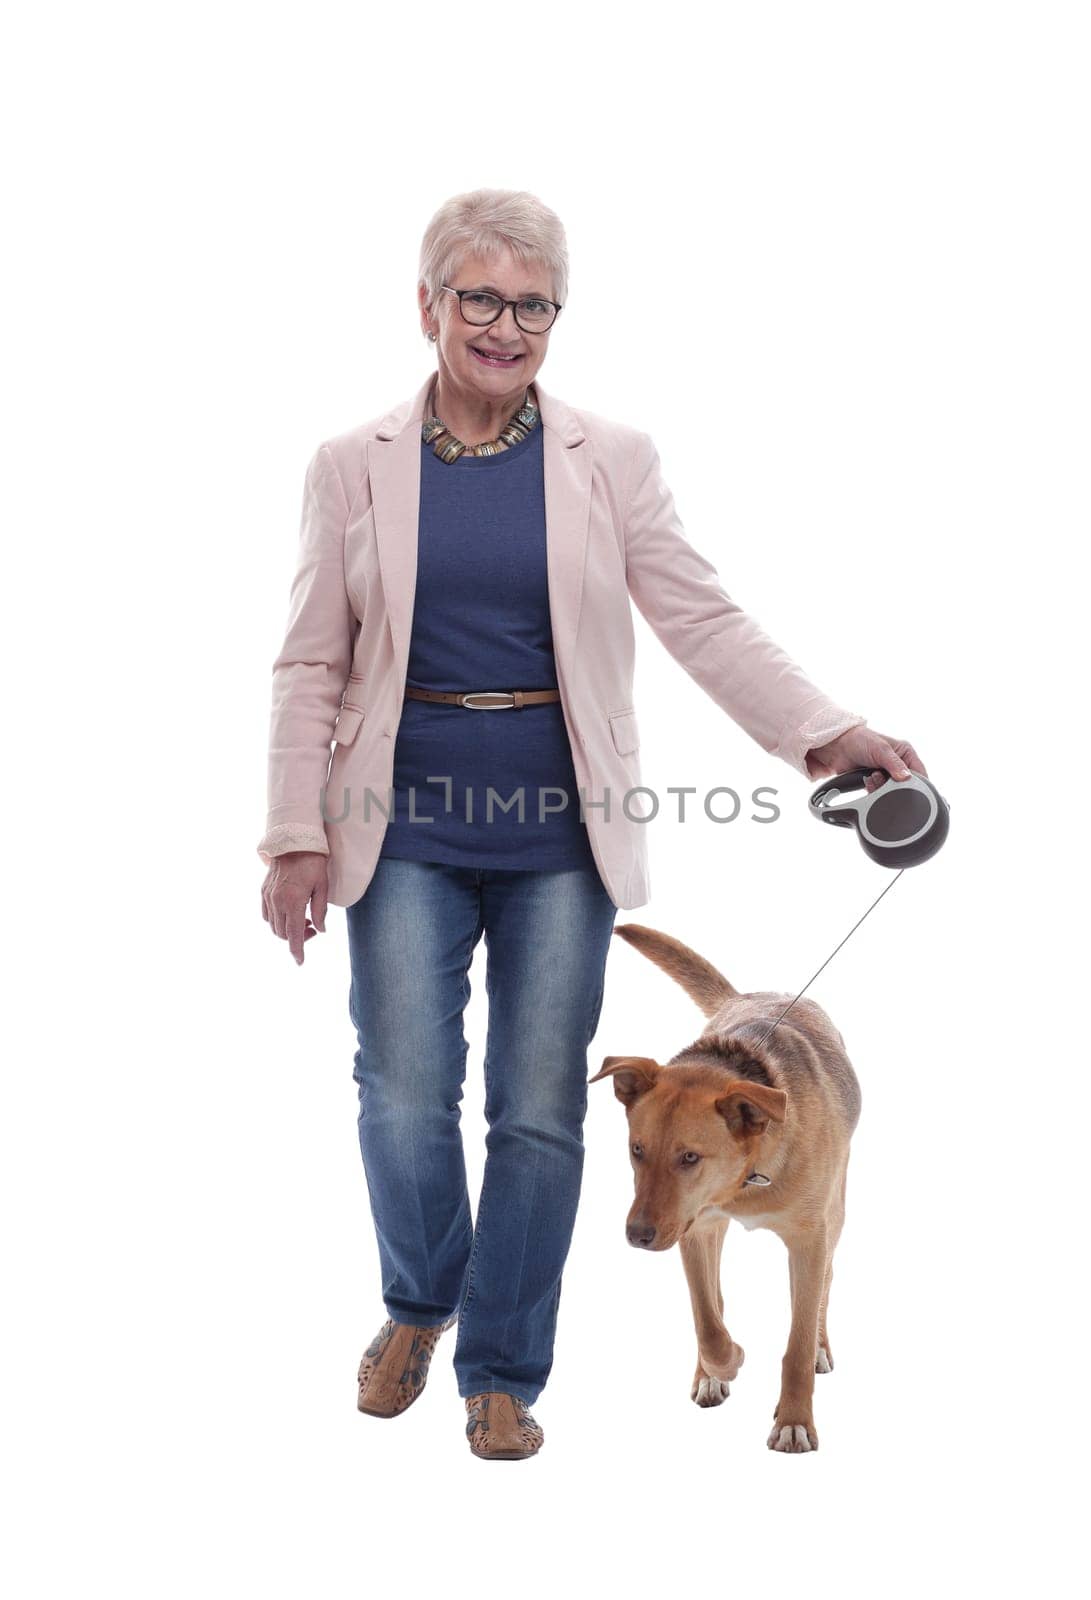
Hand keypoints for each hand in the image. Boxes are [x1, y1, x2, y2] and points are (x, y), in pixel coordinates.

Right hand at [261, 851, 328, 964]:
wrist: (294, 841)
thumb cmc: (313, 862)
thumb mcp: (322, 886)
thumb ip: (321, 911)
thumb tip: (320, 930)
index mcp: (293, 902)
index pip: (293, 935)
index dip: (297, 951)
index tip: (300, 962)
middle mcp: (277, 901)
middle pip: (282, 933)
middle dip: (297, 938)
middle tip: (313, 928)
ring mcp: (268, 896)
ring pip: (273, 926)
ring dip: (287, 929)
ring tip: (304, 919)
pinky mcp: (263, 891)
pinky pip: (266, 914)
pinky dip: (277, 920)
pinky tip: (290, 912)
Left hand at [805, 726, 927, 793]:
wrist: (836, 747)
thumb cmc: (860, 740)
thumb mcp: (881, 749)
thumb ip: (894, 764)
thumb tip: (906, 777)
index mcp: (906, 753)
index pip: (920, 773)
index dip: (918, 784)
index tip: (911, 791)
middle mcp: (899, 765)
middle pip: (906, 786)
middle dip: (894, 787)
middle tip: (883, 780)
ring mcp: (887, 775)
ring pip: (892, 792)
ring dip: (881, 788)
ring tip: (872, 776)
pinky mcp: (876, 783)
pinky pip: (880, 794)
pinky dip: (873, 791)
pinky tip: (867, 781)